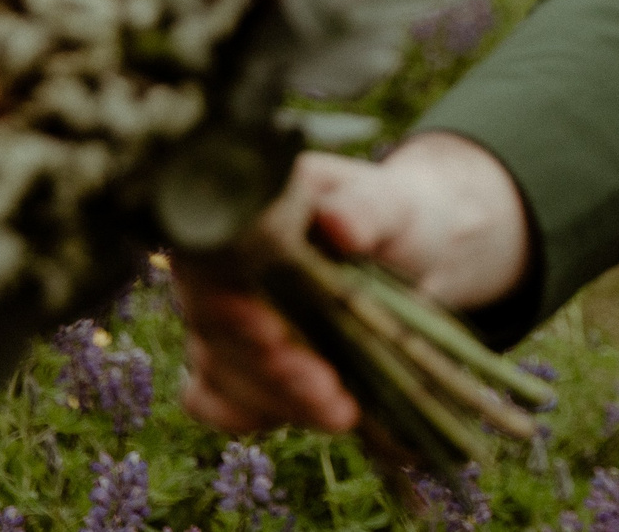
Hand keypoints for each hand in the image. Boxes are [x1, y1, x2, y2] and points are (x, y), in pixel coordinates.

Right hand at [176, 131, 532, 434]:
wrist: (415, 249)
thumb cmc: (393, 214)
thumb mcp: (390, 202)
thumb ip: (364, 209)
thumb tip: (338, 223)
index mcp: (239, 214)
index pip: (204, 262)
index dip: (223, 303)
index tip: (271, 333)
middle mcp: (216, 268)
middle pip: (212, 329)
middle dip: (267, 367)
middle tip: (325, 387)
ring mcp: (223, 319)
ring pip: (217, 372)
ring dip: (275, 399)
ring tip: (342, 412)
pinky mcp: (240, 363)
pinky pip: (215, 400)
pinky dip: (252, 414)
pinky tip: (305, 417)